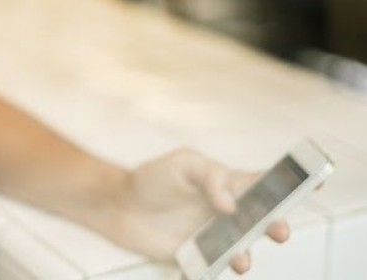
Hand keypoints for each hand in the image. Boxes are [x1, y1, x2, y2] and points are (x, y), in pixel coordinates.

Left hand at [101, 149, 289, 273]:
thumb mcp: (183, 163)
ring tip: (239, 260)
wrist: (119, 205)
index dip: (290, 185)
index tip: (312, 183)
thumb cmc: (153, 179)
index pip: (265, 185)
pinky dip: (209, 273)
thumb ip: (211, 177)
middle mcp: (227, 214)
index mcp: (229, 186)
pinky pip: (209, 270)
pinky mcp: (195, 257)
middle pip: (261, 223)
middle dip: (275, 227)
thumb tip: (230, 204)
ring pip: (240, 252)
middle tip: (278, 230)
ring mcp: (213, 237)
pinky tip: (199, 270)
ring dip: (245, 257)